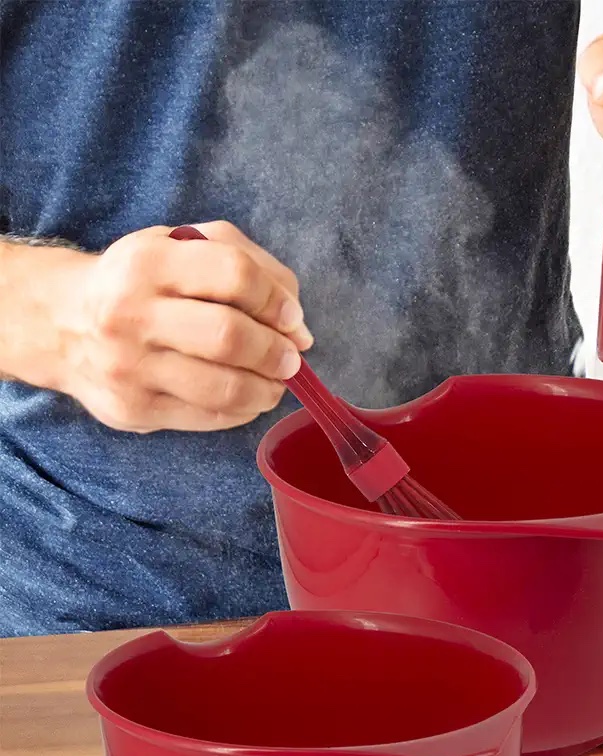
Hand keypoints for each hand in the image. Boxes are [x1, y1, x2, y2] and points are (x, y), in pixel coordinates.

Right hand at [55, 221, 311, 432]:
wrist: (60, 323)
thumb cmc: (141, 281)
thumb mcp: (184, 247)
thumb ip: (249, 265)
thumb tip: (297, 324)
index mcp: (148, 262)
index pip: (235, 276)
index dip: (276, 300)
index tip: (292, 318)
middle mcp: (131, 314)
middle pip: (229, 337)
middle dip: (276, 352)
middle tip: (290, 359)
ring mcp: (130, 368)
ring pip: (223, 388)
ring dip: (268, 389)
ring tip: (275, 382)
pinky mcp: (134, 410)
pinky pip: (209, 417)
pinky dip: (244, 409)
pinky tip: (247, 397)